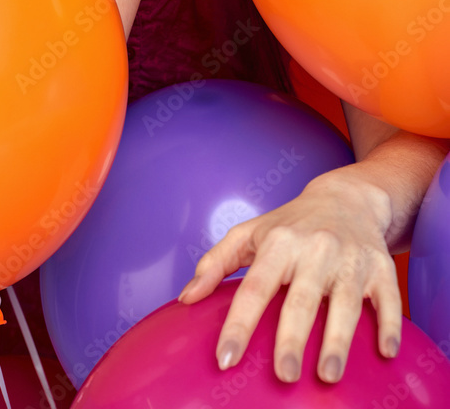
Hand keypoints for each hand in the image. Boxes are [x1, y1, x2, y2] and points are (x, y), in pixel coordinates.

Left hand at [178, 172, 401, 383]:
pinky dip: (389, 324)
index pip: (255, 288)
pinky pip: (388, 298)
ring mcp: (351, 259)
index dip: (239, 324)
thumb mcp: (250, 234)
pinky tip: (385, 352)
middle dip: (292, 338)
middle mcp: (315, 249)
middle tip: (284, 376)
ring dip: (338, 340)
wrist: (346, 197)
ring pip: (345, 303)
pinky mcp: (382, 267)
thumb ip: (216, 263)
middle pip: (302, 298)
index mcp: (279, 244)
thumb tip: (186, 299)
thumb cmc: (291, 224)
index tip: (225, 359)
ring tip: (327, 375)